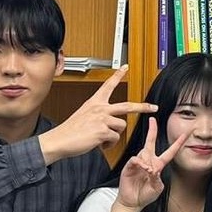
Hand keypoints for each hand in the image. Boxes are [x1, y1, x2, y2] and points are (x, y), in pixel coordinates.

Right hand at [39, 67, 157, 163]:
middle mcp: (100, 108)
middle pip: (128, 106)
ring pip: (121, 126)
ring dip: (114, 135)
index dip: (118, 75)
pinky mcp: (103, 130)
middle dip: (143, 107)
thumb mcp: (84, 116)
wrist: (59, 140)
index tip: (125, 67)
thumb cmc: (70, 131)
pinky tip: (99, 143)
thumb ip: (98, 116)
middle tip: (153, 107)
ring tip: (102, 138)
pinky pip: (115, 138)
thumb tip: (108, 123)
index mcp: (94, 102)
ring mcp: (102, 118)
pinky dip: (109, 144)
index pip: (108, 85)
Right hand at [116, 119, 187, 209]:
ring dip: (148, 160)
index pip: (170, 152)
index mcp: (158, 165)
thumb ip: (157, 179)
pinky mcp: (129, 167)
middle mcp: (148, 161)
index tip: (184, 134)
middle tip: (152, 120)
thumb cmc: (145, 195)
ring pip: (144, 152)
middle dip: (152, 130)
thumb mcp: (157, 188)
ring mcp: (138, 163)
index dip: (177, 143)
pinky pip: (135, 159)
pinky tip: (143, 168)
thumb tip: (154, 170)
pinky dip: (140, 163)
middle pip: (151, 142)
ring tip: (149, 171)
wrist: (132, 202)